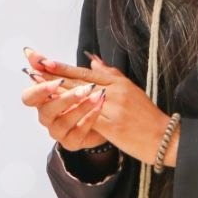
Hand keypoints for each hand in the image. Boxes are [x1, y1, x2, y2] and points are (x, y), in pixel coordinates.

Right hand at [21, 73, 108, 151]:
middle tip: (83, 88)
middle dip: (64, 98)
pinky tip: (99, 107)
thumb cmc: (80, 96)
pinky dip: (89, 118)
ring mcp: (58, 131)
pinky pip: (78, 132)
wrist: (103, 117)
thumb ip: (51, 66)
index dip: (38, 90)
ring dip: (80, 107)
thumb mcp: (70, 77)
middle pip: (45, 110)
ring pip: (62, 122)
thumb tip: (28, 51)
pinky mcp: (72, 142)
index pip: (28, 98)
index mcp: (42, 100)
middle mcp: (46, 117)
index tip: (57, 80)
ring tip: (96, 95)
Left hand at [26, 49, 178, 166]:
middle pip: (78, 81)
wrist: (164, 137)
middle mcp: (114, 92)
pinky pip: (87, 118)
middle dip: (54, 74)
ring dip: (57, 91)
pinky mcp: (112, 126)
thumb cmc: (147, 116)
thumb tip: (92, 61)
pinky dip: (71, 112)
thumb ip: (110, 75)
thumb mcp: (131, 90)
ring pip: (80, 98)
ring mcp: (113, 108)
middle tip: (33, 66)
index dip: (63, 66)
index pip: (84, 72)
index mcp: (117, 82)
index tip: (44, 60)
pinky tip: (56, 109)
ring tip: (38, 84)